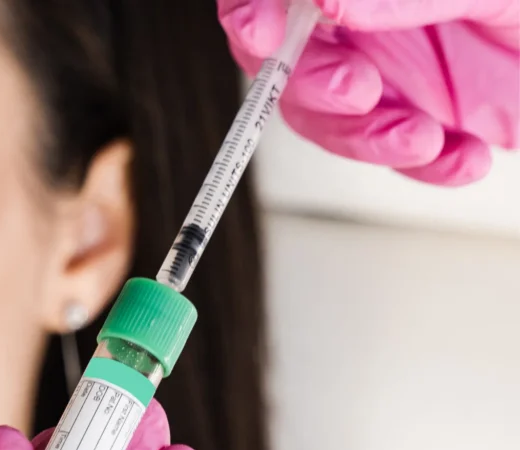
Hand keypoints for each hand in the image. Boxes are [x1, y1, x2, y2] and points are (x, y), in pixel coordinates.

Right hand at [218, 0, 518, 185]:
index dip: (252, 15)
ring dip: (367, 140)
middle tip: (357, 91)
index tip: (262, 37)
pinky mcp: (412, 118)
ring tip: (420, 139)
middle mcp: (356, 24)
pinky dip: (426, 169)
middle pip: (288, 66)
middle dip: (313, 89)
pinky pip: (394, 155)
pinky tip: (461, 158)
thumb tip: (328, 0)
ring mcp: (382, 72)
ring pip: (330, 122)